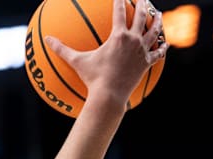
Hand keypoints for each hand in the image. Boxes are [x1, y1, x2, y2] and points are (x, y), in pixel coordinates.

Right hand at [44, 0, 168, 103]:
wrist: (110, 95)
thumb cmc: (93, 78)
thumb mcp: (77, 61)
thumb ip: (61, 49)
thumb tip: (46, 39)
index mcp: (118, 36)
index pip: (119, 11)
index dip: (120, 0)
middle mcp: (133, 40)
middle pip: (142, 16)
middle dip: (142, 4)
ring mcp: (142, 52)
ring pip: (154, 32)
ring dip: (157, 21)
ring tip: (159, 14)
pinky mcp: (146, 63)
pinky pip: (158, 53)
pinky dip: (162, 48)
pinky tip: (166, 44)